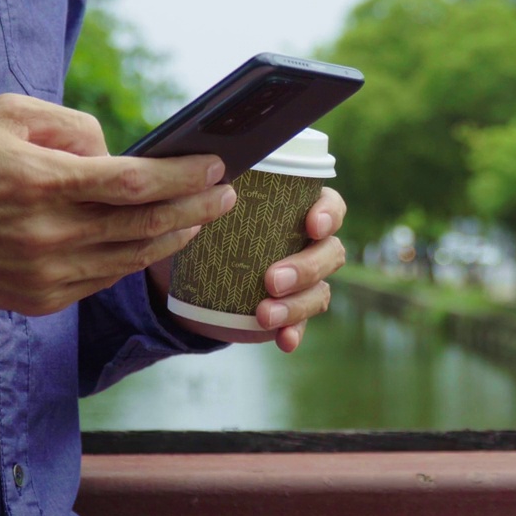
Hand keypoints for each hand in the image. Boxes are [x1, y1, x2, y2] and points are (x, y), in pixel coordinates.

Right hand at [0, 94, 235, 315]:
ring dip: (176, 237)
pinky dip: (137, 258)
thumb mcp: (4, 114)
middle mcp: (49, 233)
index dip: (183, 176)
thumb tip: (117, 151)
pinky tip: (156, 240)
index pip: (134, 182)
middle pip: (146, 224)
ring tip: (203, 217)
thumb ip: (70, 124)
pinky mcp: (43, 299)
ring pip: (133, 257)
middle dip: (198, 208)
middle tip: (229, 193)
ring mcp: (48, 273)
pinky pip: (106, 278)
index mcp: (41, 181)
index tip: (216, 166)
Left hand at [147, 186, 346, 351]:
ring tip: (264, 314)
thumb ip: (209, 191)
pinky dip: (294, 331)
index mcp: (295, 210)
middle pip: (331, 253)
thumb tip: (198, 175)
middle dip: (307, 268)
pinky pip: (302, 323)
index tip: (311, 225)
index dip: (328, 214)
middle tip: (272, 280)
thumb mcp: (204, 208)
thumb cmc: (202, 228)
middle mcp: (307, 244)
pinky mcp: (289, 312)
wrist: (184, 276)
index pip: (330, 206)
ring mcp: (303, 281)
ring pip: (320, 291)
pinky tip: (283, 340)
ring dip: (297, 305)